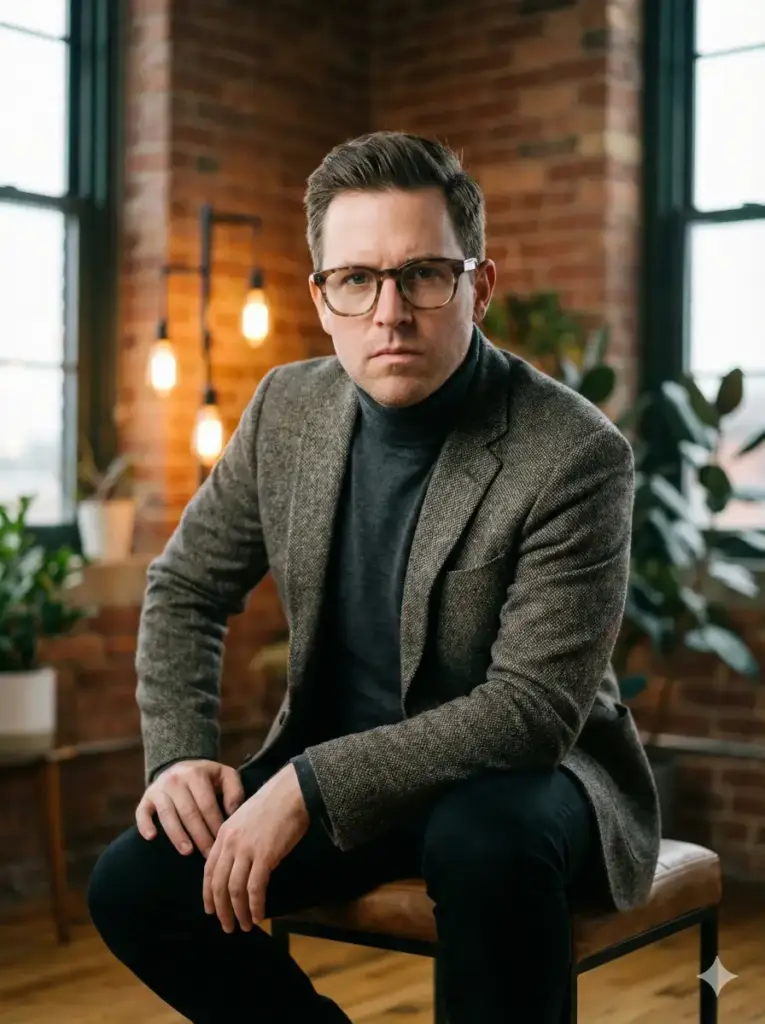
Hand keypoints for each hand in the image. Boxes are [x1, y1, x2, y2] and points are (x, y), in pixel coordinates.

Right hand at [136, 759, 244, 857]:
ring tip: (187, 852)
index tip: (221, 842)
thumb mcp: (225, 775)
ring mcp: (158, 789)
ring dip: (177, 835)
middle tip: (208, 855)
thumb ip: (234, 791)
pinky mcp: (146, 798)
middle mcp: (175, 780)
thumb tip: (232, 813)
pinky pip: (142, 812)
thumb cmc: (207, 777)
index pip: (206, 804)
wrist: (181, 767)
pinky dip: (145, 824)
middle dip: (200, 836)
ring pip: (167, 814)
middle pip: (188, 812)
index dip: (214, 824)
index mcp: (196, 774)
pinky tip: (151, 838)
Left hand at [202, 762, 308, 933]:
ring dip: (238, 912)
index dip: (208, 894)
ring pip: (235, 889)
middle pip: (219, 884)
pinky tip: (258, 916)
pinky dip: (255, 905)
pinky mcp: (265, 855)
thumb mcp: (245, 819)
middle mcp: (230, 843)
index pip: (209, 870)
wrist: (291, 792)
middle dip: (221, 910)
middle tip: (227, 927)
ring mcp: (247, 849)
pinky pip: (255, 888)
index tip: (211, 910)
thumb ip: (236, 840)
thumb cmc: (273, 803)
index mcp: (224, 834)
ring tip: (244, 926)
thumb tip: (237, 864)